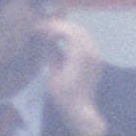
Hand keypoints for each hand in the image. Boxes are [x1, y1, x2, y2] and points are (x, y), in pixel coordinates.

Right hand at [38, 17, 109, 135]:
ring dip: (66, 30)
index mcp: (80, 56)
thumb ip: (51, 54)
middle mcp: (91, 52)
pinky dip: (74, 36)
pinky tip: (62, 40)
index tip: (39, 28)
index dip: (51, 27)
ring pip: (82, 32)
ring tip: (51, 32)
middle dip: (59, 25)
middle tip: (43, 28)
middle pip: (75, 29)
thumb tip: (46, 39)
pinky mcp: (96, 59)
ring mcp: (95, 55)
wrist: (81, 110)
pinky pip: (86, 40)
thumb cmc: (64, 96)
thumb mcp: (53, 75)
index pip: (66, 31)